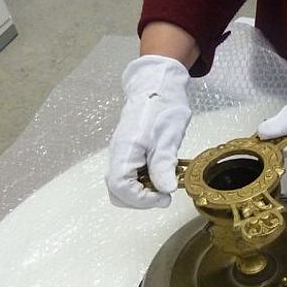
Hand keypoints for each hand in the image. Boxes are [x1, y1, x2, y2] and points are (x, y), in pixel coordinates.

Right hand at [105, 54, 190, 207]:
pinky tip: (162, 174)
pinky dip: (145, 182)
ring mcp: (123, 155)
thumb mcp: (168, 138)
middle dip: (141, 200)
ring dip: (143, 192)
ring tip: (165, 183)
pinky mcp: (129, 154)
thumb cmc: (162, 107)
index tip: (164, 197)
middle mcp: (118, 155)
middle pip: (118, 192)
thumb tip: (165, 191)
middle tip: (164, 194)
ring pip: (124, 186)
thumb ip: (163, 166)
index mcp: (124, 151)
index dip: (142, 200)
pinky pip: (131, 176)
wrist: (158, 86)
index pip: (121, 188)